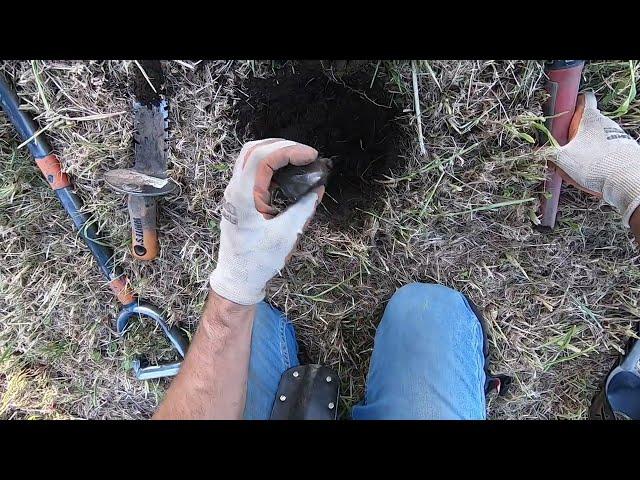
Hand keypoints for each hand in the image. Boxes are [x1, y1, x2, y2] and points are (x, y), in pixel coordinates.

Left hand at [209, 139, 323, 304]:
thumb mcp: (287, 234)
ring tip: (299, 159)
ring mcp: (234, 192)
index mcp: (243, 196)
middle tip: (306, 154)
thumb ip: (304, 208)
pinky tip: (287, 172)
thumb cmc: (259, 260)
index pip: (263, 157)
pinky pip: (251, 171)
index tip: (311, 156)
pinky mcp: (238, 198)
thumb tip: (318, 189)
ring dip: (275, 152)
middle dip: (282, 146)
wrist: (238, 277)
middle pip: (253, 149)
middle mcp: (234, 189)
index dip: (290, 150)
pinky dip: (270, 165)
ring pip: (250, 157)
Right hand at [552, 91, 639, 226]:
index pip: (584, 98)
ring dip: (587, 146)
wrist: (626, 180)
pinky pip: (607, 149)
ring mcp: (617, 135)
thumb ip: (547, 153)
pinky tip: (592, 171)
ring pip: (597, 136)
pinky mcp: (624, 149)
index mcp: (590, 118)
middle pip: (587, 121)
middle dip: (575, 133)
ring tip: (578, 164)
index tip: (565, 114)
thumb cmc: (594, 163)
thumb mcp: (563, 159)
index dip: (574, 103)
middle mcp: (606, 122)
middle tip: (565, 147)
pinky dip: (598, 156)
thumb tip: (533, 153)